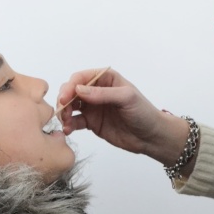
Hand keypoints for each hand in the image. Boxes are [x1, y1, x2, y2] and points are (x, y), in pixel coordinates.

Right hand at [57, 68, 191, 166]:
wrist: (150, 136)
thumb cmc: (144, 112)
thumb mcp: (127, 98)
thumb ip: (103, 93)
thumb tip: (79, 89)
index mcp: (106, 79)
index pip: (82, 77)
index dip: (71, 85)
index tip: (65, 97)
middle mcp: (97, 91)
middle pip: (72, 90)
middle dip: (64, 99)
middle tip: (63, 111)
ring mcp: (93, 107)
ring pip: (71, 105)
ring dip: (64, 112)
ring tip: (66, 122)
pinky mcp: (92, 122)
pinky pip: (75, 121)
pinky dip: (69, 124)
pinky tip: (68, 130)